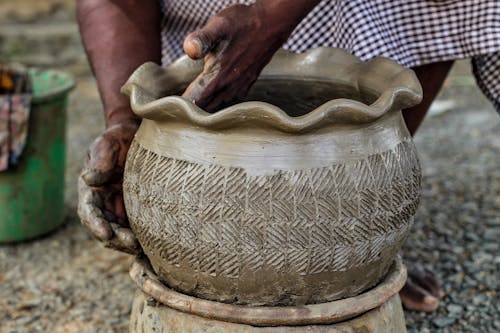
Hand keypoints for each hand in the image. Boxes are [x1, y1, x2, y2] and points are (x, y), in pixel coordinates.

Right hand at [78, 120, 140, 253]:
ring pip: (120, 234)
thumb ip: (100, 160)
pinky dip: (142, 239)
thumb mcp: (108, 144)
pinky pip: (137, 230)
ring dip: (129, 244)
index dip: (96, 224)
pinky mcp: (136, 212)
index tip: (106, 233)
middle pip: (105, 229)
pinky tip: (154, 245)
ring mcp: (119, 210)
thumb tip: (89, 179)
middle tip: (133, 245)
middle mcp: (103, 204)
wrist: (137, 137)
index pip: (89, 212)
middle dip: (117, 240)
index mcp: (91, 190)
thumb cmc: (119, 138)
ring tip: (144, 249)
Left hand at [182, 1, 318, 111]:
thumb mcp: (220, 25)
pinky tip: (213, 102)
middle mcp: (229, 87)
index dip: (180, 107)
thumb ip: (202, 38)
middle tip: (175, 115)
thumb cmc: (244, 23)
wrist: (272, 24)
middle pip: (205, 109)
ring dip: (205, 112)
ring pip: (218, 108)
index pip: (194, 101)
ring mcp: (239, 88)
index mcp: (218, 77)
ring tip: (191, 113)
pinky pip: (229, 103)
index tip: (168, 111)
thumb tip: (190, 49)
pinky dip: (218, 106)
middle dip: (190, 114)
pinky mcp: (246, 85)